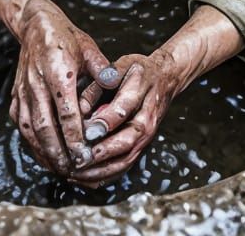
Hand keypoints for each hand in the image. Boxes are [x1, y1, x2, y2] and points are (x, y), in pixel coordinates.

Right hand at [8, 0, 120, 175]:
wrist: (35, 24)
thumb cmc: (66, 37)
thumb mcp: (88, 48)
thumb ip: (102, 69)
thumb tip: (116, 85)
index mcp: (58, 71)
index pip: (66, 112)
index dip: (75, 137)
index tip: (85, 155)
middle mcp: (36, 83)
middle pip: (44, 126)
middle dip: (59, 151)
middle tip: (73, 169)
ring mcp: (23, 90)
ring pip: (29, 129)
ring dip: (44, 151)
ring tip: (60, 168)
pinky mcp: (15, 95)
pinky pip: (21, 124)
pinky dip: (32, 143)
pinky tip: (45, 154)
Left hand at [68, 51, 183, 187]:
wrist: (166, 78)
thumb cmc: (137, 71)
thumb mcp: (120, 66)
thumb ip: (99, 83)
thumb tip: (80, 106)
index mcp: (140, 92)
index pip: (122, 110)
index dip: (104, 122)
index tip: (85, 132)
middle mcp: (147, 118)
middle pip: (127, 141)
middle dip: (102, 153)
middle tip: (78, 159)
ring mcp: (147, 135)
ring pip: (126, 158)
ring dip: (102, 170)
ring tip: (77, 173)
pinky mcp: (142, 146)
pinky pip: (126, 165)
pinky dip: (107, 175)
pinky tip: (87, 178)